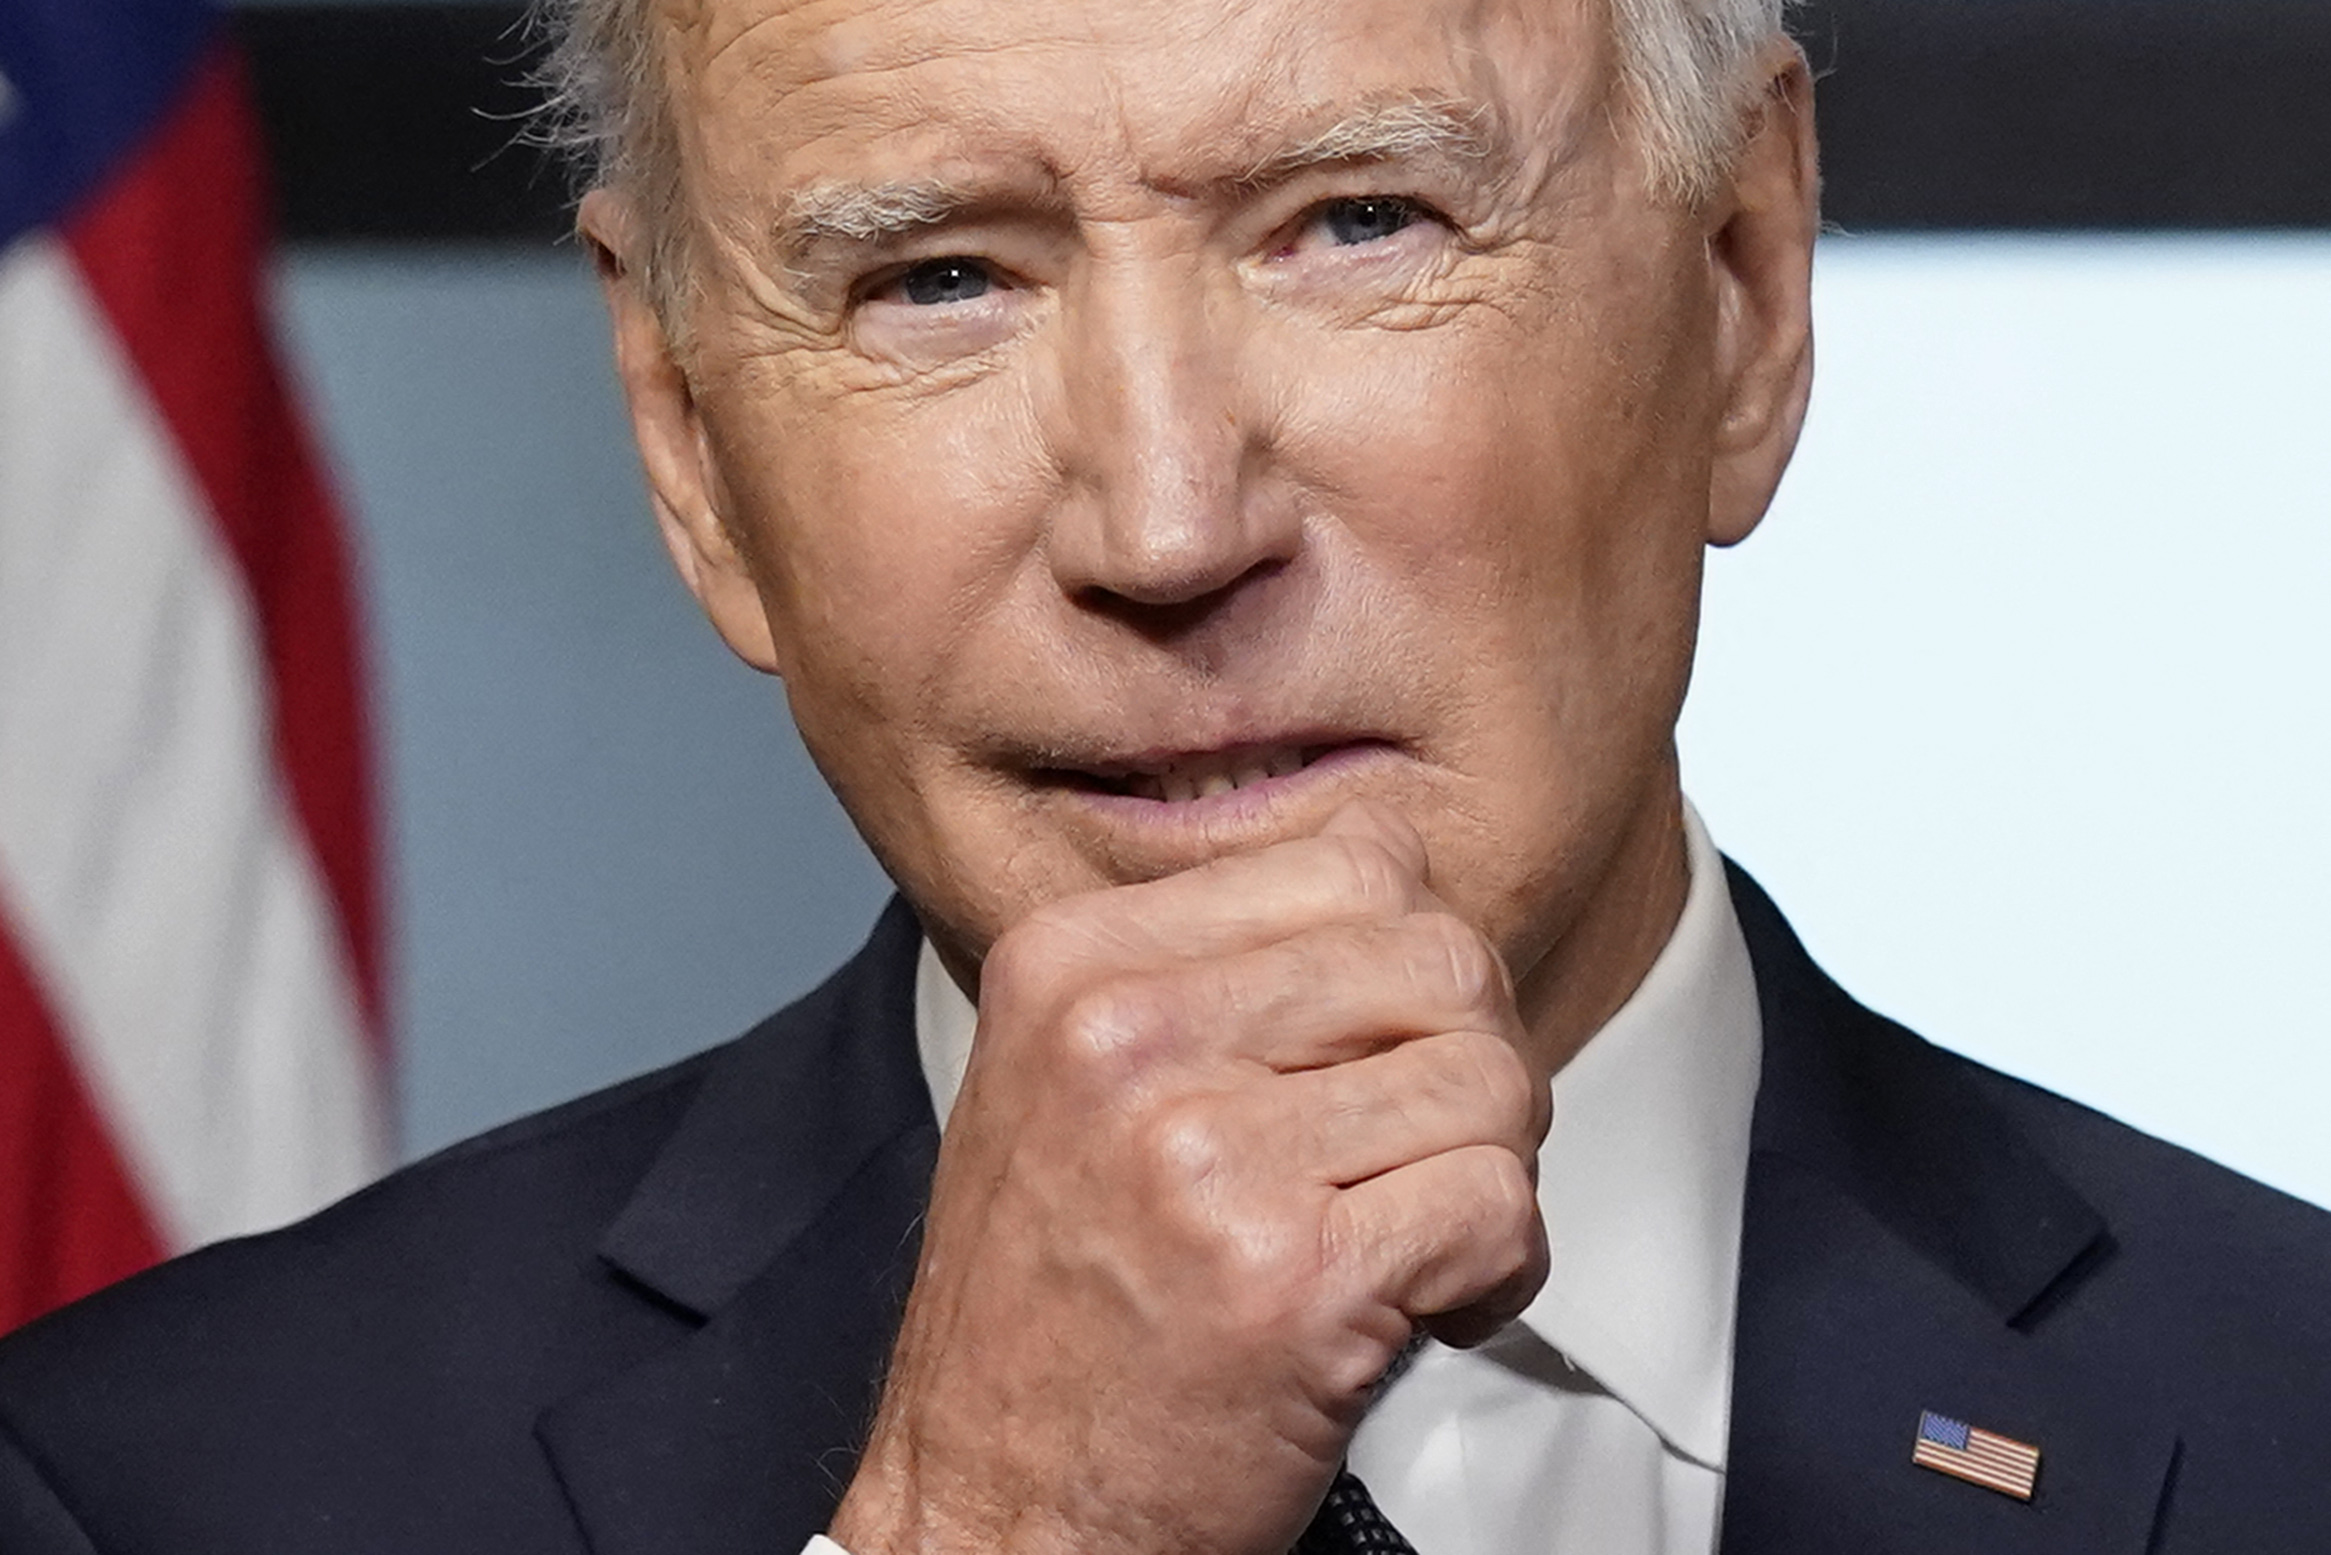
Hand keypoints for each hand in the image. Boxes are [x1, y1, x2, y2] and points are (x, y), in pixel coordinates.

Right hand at [829, 801, 1549, 1554]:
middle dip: (1475, 1059)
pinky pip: (1499, 1207)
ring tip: (1412, 1232)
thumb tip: (1397, 871)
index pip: (1356, 858)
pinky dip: (1499, 1270)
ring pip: (1492, 1080)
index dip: (1412, 961)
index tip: (1381, 1049)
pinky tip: (1421, 1307)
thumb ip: (1210, 966)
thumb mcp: (1069, 1082)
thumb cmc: (1050, 1314)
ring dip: (1490, 1170)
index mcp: (1073, 963)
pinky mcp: (1292, 1278)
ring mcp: (1204, 1154)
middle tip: (1421, 1148)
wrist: (993, 1515)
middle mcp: (1126, 1037)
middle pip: (1442, 958)